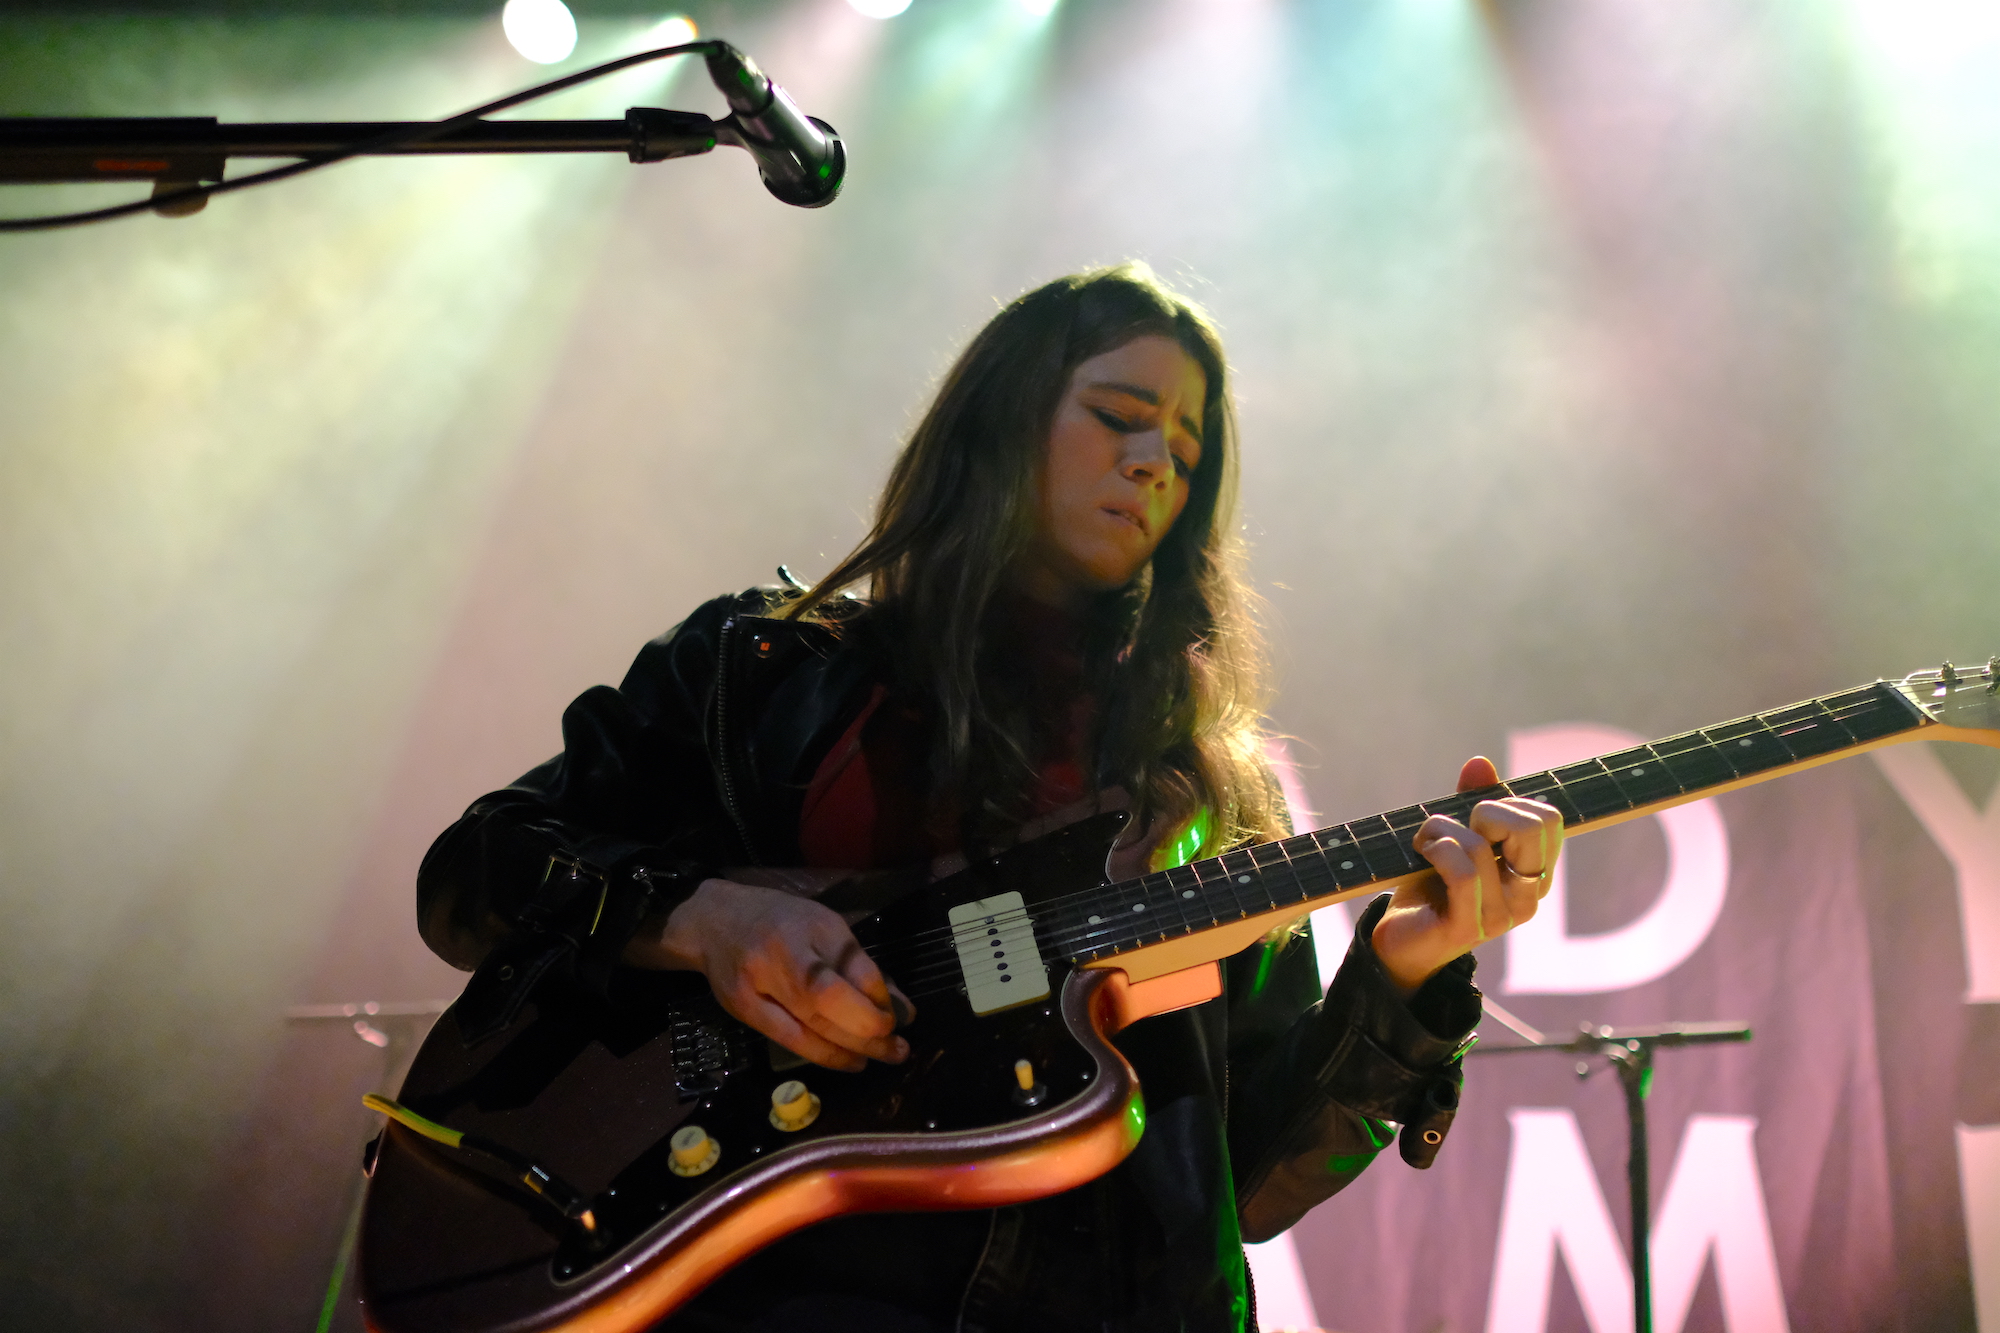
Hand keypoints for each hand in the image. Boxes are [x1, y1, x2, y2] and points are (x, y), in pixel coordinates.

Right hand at [625, 878, 912, 1071]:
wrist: (714, 922)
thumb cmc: (781, 922)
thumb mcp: (825, 928)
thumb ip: (859, 966)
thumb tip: (901, 1009)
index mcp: (811, 924)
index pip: (852, 963)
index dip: (878, 996)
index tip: (899, 1014)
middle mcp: (782, 951)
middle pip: (828, 997)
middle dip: (869, 1030)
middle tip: (899, 1049)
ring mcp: (757, 982)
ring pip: (809, 1024)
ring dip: (852, 1048)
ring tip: (883, 1058)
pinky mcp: (743, 1010)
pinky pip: (789, 1040)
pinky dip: (823, 1055)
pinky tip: (848, 1061)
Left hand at [1370, 756, 1562, 995]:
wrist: (1400, 942)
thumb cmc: (1430, 886)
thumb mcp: (1454, 838)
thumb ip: (1472, 801)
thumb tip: (1480, 763)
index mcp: (1533, 873)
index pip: (1548, 819)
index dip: (1508, 803)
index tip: (1477, 818)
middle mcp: (1527, 896)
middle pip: (1531, 826)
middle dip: (1487, 811)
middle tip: (1458, 829)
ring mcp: (1502, 916)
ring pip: (1482, 845)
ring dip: (1441, 829)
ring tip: (1425, 842)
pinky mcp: (1469, 928)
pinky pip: (1462, 871)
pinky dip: (1435, 848)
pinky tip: (1421, 852)